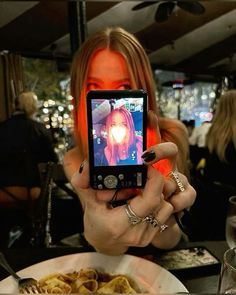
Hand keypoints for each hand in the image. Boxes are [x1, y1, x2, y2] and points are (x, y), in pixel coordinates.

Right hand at [71, 141, 186, 254]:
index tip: (148, 165)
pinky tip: (143, 200)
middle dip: (151, 184)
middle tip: (138, 177)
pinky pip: (164, 212)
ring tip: (138, 192)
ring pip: (165, 205)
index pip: (150, 200)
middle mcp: (136, 233)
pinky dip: (158, 202)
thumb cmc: (96, 221)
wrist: (103, 242)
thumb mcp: (88, 200)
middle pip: (159, 200)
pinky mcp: (154, 235)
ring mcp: (147, 236)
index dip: (154, 179)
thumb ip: (84, 182)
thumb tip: (86, 165)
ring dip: (155, 194)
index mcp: (119, 224)